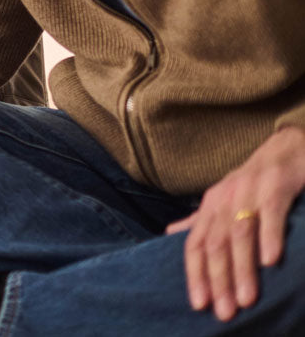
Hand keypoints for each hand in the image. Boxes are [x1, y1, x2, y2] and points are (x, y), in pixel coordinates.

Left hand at [164, 124, 304, 321]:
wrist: (288, 146)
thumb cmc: (257, 180)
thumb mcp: (226, 199)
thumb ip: (201, 219)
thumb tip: (171, 234)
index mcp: (211, 204)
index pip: (196, 244)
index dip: (195, 274)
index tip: (198, 305)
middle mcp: (224, 197)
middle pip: (215, 243)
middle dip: (217, 279)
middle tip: (224, 311)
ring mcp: (250, 190)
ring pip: (239, 232)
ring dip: (242, 267)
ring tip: (246, 298)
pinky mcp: (277, 184)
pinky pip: (270, 212)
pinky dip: (269, 236)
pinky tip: (270, 261)